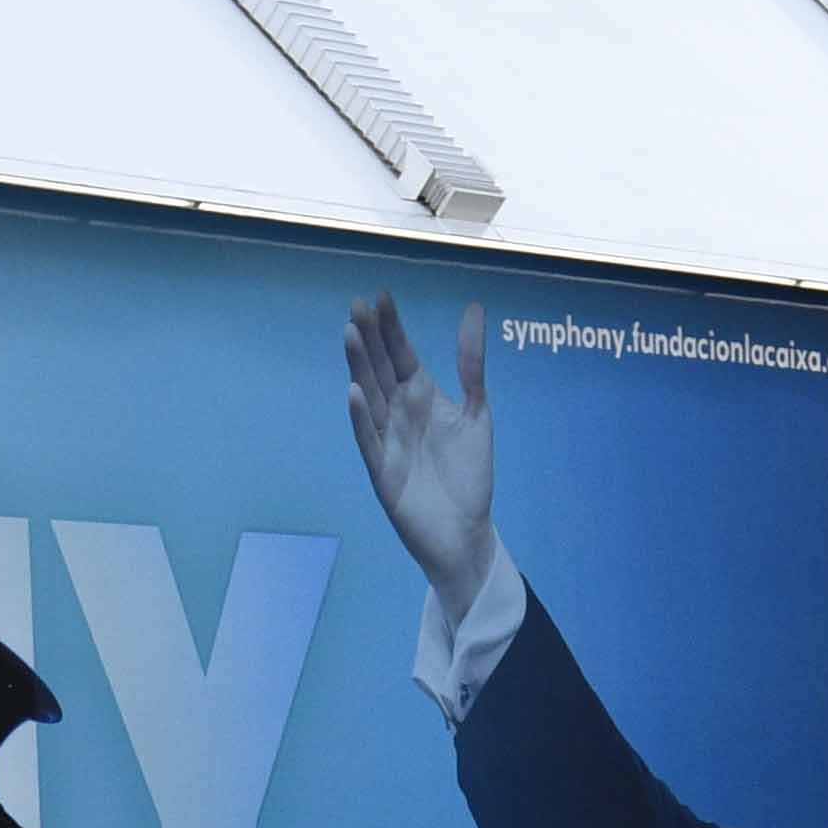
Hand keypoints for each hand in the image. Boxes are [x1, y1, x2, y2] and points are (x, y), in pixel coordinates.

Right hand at [341, 292, 497, 632]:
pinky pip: (370, 441)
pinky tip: (355, 392)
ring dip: (359, 367)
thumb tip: (473, 309)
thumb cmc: (469, 474)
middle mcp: (399, 413)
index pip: (401, 354)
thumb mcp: (477, 413)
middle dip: (370, 338)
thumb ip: (471, 365)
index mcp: (421, 396)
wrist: (466, 531)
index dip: (392, 327)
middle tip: (357, 306)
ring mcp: (388, 440)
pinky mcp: (384, 471)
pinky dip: (362, 418)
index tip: (382, 296)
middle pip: (380, 369)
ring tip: (351, 335)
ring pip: (369, 397)